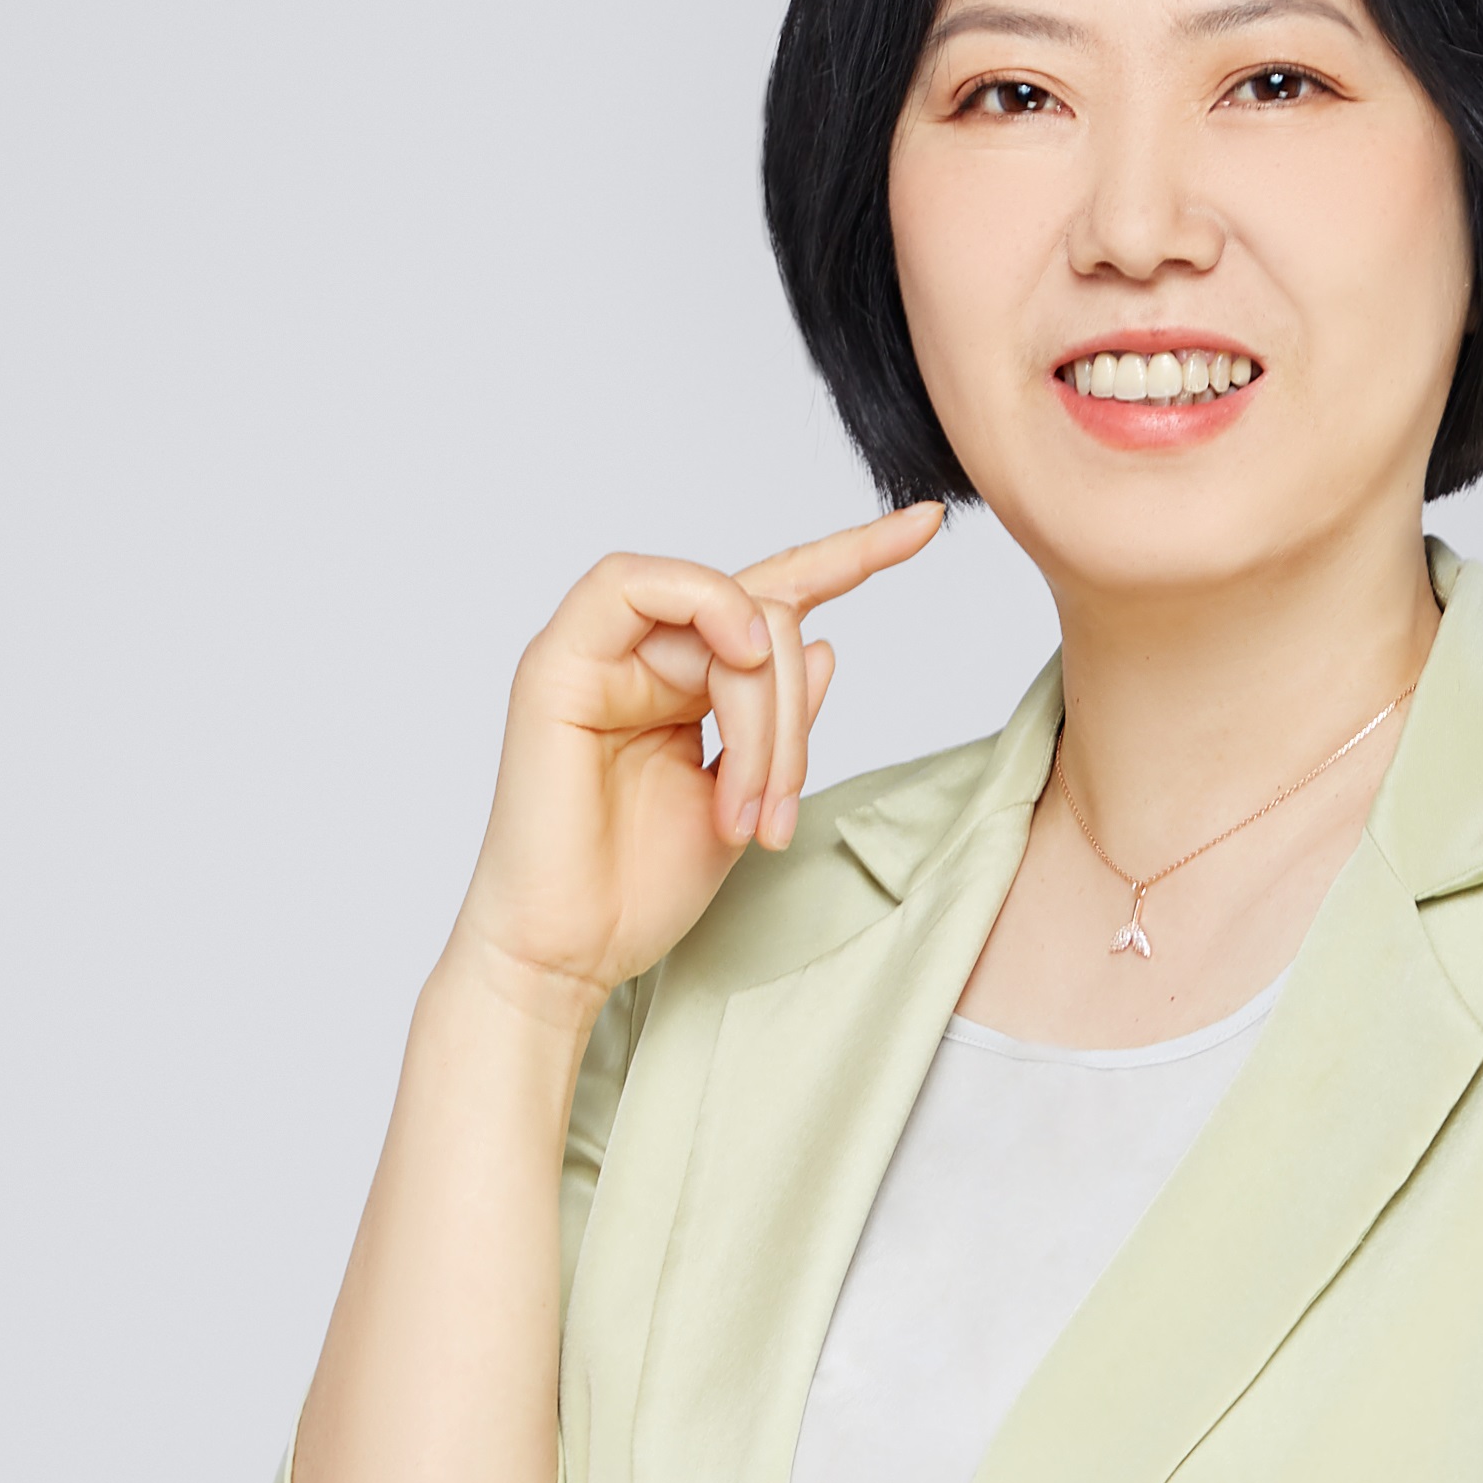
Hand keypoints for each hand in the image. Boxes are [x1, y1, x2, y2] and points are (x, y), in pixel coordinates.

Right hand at [457, 502, 944, 1009]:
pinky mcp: (557, 662)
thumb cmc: (638, 890)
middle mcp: (642, 655)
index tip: (925, 528)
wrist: (567, 954)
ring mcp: (597, 653)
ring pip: (727, 612)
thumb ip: (782, 720)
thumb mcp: (748, 797)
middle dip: (794, 714)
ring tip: (747, 808)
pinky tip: (737, 657)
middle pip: (766, 618)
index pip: (773, 598)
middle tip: (779, 811)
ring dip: (762, 709)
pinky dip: (705, 607)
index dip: (851, 556)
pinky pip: (633, 583)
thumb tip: (826, 643)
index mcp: (684, 682)